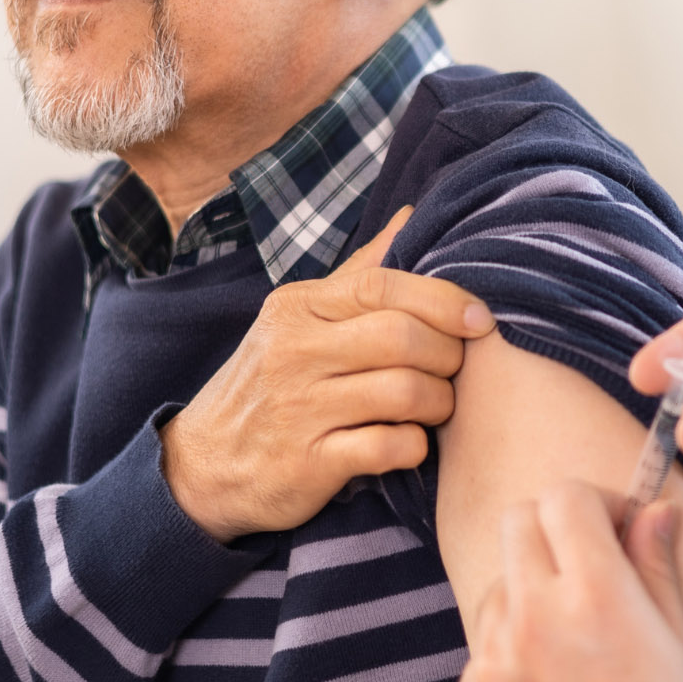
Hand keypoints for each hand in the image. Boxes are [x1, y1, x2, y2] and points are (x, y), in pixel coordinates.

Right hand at [162, 207, 494, 541]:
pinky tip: (409, 442)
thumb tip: (412, 216)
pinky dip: (414, 446)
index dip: (444, 299)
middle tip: (454, 371)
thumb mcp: (300, 319)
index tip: (479, 318)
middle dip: (447, 355)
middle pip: (401, 338)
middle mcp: (294, 352)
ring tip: (436, 408)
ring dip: (438, 403)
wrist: (203, 466)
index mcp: (297, 307)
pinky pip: (387, 448)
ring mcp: (299, 410)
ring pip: (403, 393)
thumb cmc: (270, 384)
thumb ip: (359, 272)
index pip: (382, 285)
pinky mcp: (307, 465)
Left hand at [455, 482, 682, 681]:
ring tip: (575, 645)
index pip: (565, 497)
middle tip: (590, 569)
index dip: (595, 504)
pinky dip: (512, 651)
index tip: (617, 531)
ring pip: (498, 584)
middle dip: (554, 530)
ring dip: (530, 591)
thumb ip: (659, 569)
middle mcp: (535, 618)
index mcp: (597, 596)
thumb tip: (653, 509)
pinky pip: (483, 647)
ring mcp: (494, 662)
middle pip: (518, 521)